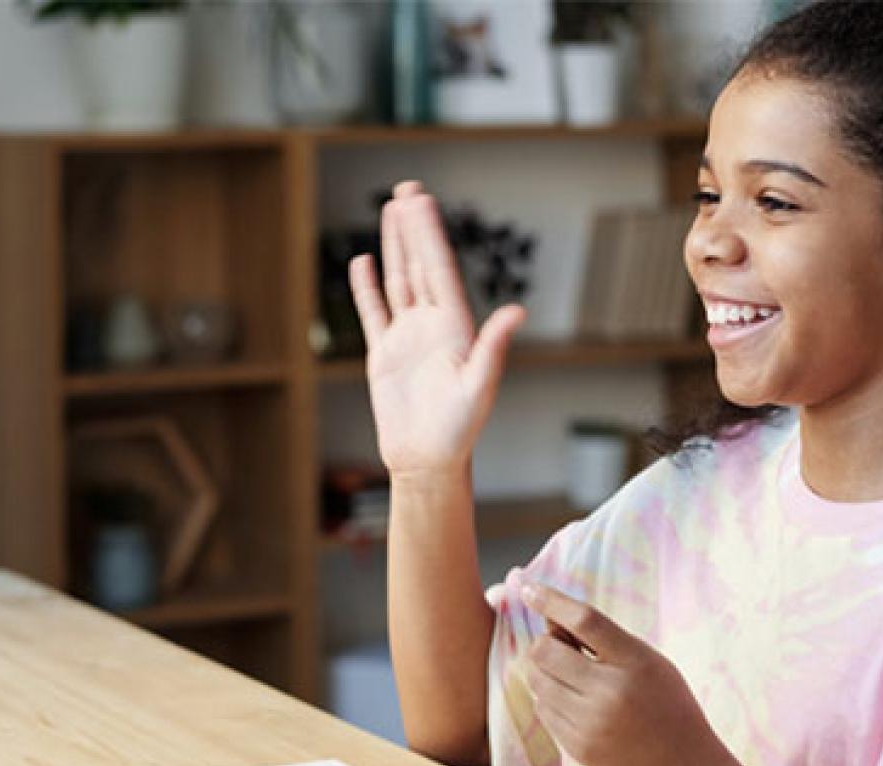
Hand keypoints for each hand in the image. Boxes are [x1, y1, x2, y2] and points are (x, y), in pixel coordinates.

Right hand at [348, 181, 525, 477]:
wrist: (428, 461)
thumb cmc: (459, 430)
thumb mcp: (479, 386)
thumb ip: (494, 346)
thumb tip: (517, 310)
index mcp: (455, 327)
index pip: (440, 270)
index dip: (430, 234)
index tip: (422, 201)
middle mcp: (432, 325)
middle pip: (420, 265)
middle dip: (414, 227)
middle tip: (408, 189)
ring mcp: (407, 337)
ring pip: (399, 281)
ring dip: (395, 246)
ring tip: (391, 210)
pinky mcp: (385, 354)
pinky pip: (374, 313)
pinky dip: (367, 287)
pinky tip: (365, 260)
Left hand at [520, 582, 719, 765]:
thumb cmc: (665, 704)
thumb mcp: (647, 661)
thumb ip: (603, 639)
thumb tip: (549, 619)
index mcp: (635, 662)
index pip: (585, 620)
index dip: (551, 600)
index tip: (527, 587)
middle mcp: (610, 693)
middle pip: (545, 651)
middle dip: (546, 644)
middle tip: (566, 649)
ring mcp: (591, 724)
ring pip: (537, 681)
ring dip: (547, 673)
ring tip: (577, 681)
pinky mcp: (578, 747)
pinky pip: (543, 710)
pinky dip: (553, 700)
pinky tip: (580, 706)